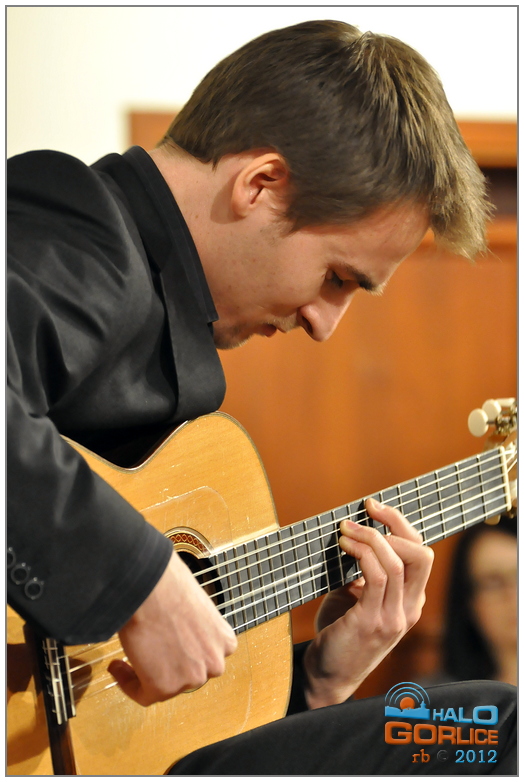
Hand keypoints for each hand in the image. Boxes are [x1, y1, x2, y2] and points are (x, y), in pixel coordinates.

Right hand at [108, 550, 237, 705]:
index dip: (182, 655)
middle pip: (187, 674)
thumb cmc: (169, 584)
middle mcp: (214, 663)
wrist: (150, 586)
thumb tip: (178, 632)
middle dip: (167, 665)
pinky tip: (117, 665)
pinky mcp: (163, 687)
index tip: (165, 649)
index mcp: (225, 642)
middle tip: (147, 654)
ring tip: (127, 657)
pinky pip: (142, 694)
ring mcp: (191, 678)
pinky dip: (127, 682)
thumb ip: (194, 629)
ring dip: (145, 674)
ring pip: (165, 685)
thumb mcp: (197, 608)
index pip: (204, 659)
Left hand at [303, 498, 432, 708]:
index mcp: (410, 602)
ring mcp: (393, 618)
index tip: (374, 507)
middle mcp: (409, 610)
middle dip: (394, 524)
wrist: (325, 674)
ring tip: (345, 530)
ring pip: (397, 563)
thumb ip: (364, 572)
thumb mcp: (357, 597)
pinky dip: (361, 554)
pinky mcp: (372, 623)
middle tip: (365, 512)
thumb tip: (353, 534)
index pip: (421, 553)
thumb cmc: (338, 632)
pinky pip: (377, 578)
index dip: (401, 524)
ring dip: (369, 537)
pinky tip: (343, 547)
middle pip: (421, 554)